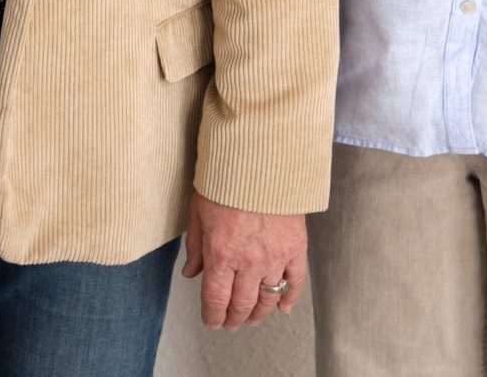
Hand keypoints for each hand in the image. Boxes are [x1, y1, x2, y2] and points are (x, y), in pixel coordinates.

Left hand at [181, 190, 306, 328]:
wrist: (259, 161)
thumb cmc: (224, 182)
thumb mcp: (197, 212)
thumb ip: (195, 247)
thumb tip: (190, 273)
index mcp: (221, 254)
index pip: (216, 298)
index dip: (213, 315)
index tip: (211, 322)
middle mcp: (249, 262)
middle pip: (242, 303)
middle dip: (234, 317)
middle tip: (230, 323)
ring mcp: (275, 257)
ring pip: (268, 296)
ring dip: (259, 312)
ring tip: (251, 319)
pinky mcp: (296, 248)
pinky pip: (295, 281)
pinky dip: (289, 298)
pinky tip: (282, 308)